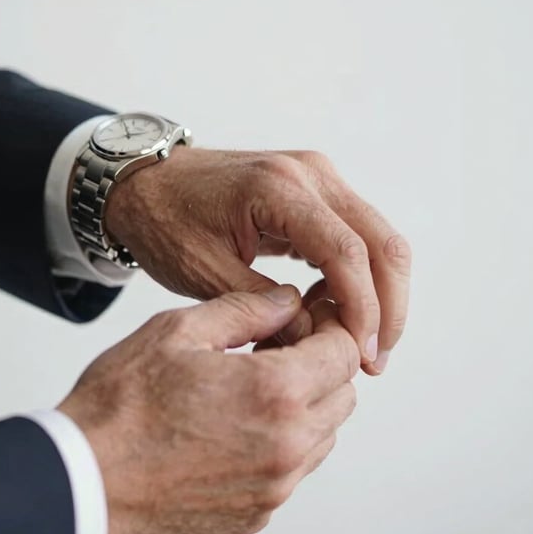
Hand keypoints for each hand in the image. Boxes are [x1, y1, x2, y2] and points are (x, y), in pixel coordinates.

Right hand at [58, 286, 357, 533]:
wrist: (84, 478)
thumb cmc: (122, 405)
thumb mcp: (179, 331)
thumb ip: (245, 310)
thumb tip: (286, 301)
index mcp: (274, 392)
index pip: (343, 352)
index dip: (331, 327)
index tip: (309, 318)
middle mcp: (286, 447)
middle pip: (343, 396)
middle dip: (322, 365)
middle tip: (278, 348)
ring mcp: (273, 488)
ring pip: (323, 436)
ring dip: (305, 406)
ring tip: (252, 387)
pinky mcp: (255, 515)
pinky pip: (292, 472)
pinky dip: (281, 443)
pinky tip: (236, 425)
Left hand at [105, 147, 410, 373]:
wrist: (145, 182)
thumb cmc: (164, 222)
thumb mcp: (205, 273)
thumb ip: (264, 308)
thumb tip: (318, 342)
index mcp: (277, 189)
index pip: (348, 252)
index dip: (364, 311)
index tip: (362, 358)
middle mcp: (308, 173)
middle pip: (381, 241)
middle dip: (387, 306)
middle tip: (375, 360)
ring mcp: (315, 176)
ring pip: (377, 237)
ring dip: (380, 292)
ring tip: (363, 344)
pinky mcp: (313, 189)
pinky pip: (355, 232)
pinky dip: (360, 274)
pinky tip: (339, 311)